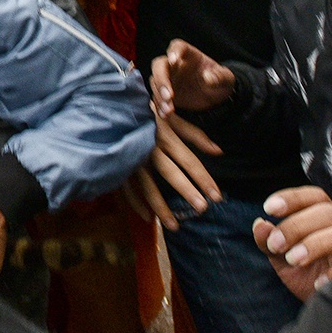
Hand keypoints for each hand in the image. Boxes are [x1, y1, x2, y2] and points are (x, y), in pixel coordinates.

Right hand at [129, 108, 222, 231]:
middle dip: (187, 191)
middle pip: (171, 173)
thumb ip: (195, 135)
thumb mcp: (172, 118)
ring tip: (175, 226)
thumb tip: (218, 151)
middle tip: (202, 208)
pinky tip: (149, 218)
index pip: (189, 160)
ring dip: (161, 207)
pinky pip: (127, 188)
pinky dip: (137, 204)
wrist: (113, 105)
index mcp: (165, 136)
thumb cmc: (146, 111)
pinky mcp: (119, 164)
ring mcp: (132, 158)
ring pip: (147, 186)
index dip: (204, 179)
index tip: (217, 196)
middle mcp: (149, 148)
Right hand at [149, 39, 234, 116]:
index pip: (178, 47)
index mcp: (190, 56)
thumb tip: (208, 77)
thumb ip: (219, 76)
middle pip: (159, 65)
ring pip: (155, 82)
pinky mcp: (165, 93)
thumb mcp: (226, 79)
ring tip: (170, 110)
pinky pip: (157, 97)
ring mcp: (168, 79)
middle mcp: (175, 65)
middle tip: (170, 96)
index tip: (174, 60)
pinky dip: (160, 106)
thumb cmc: (220, 81)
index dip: (174, 51)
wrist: (216, 96)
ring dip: (159, 96)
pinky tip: (166, 114)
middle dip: (161, 79)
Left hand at [252, 186, 331, 300]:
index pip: (314, 197)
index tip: (268, 209)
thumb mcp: (281, 258)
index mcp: (324, 218)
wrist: (327, 308)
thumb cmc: (305, 275)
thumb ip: (267, 241)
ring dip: (318, 243)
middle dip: (297, 226)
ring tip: (293, 259)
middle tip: (275, 245)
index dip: (293, 198)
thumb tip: (260, 225)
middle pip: (327, 212)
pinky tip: (318, 284)